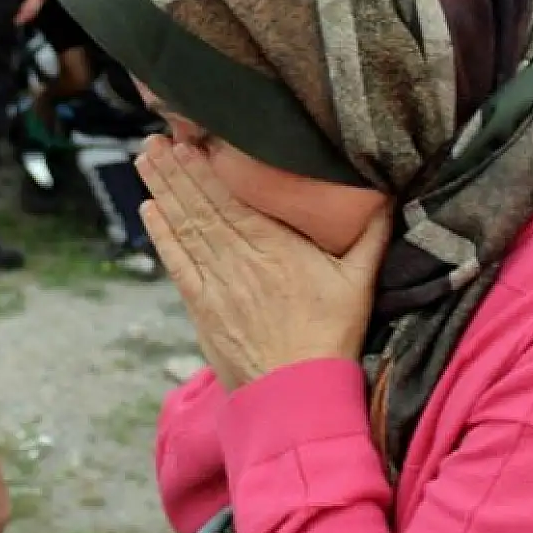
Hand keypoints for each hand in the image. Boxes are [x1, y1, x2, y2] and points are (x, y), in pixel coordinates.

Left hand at [136, 136, 392, 388]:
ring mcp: (216, 283)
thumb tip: (388, 196)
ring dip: (163, 192)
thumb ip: (371, 236)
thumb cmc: (330, 337)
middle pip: (202, 206)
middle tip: (154, 139)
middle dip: (176, 171)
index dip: (207, 169)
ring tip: (145, 160)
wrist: (297, 394)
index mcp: (275, 248)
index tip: (188, 140)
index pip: (233, 199)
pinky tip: (148, 209)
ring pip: (185, 228)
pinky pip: (177, 263)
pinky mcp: (202, 307)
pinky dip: (161, 235)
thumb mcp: (360, 283)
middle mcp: (240, 259)